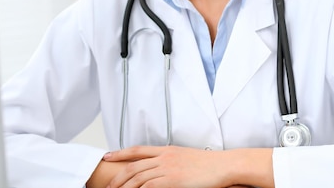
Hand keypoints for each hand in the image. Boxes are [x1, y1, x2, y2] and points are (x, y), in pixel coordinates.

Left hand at [103, 145, 233, 187]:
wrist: (225, 165)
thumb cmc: (210, 165)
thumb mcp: (187, 158)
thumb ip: (171, 162)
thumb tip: (161, 171)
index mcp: (167, 150)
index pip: (138, 150)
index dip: (120, 152)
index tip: (108, 156)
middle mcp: (165, 157)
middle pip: (133, 166)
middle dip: (117, 177)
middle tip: (107, 186)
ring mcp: (169, 168)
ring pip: (138, 178)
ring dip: (124, 187)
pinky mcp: (174, 180)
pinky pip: (150, 187)